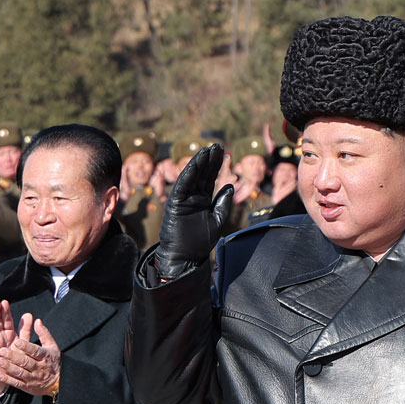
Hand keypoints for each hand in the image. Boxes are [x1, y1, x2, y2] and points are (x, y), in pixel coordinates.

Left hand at [0, 313, 61, 396]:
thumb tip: (37, 321)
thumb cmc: (52, 360)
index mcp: (45, 356)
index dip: (26, 347)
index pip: (35, 351)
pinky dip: (8, 379)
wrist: (59, 382)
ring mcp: (33, 378)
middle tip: (2, 351)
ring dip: (9, 367)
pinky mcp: (28, 387)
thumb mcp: (52, 346)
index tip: (16, 342)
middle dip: (13, 357)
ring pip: (20, 373)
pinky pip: (17, 383)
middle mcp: (39, 367)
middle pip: (26, 362)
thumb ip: (44, 333)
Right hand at [153, 145, 232, 279]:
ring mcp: (183, 199)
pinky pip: (182, 186)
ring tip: (207, 150)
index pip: (209, 178)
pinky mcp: (175, 204)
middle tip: (217, 145)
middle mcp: (192, 197)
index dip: (215, 165)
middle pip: (201, 174)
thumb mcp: (217, 220)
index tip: (222, 152)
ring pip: (191, 177)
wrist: (186, 258)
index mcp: (202, 200)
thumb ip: (223, 203)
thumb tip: (229, 185)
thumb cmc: (200, 242)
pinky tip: (195, 163)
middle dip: (208, 160)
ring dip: (198, 163)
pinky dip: (188, 174)